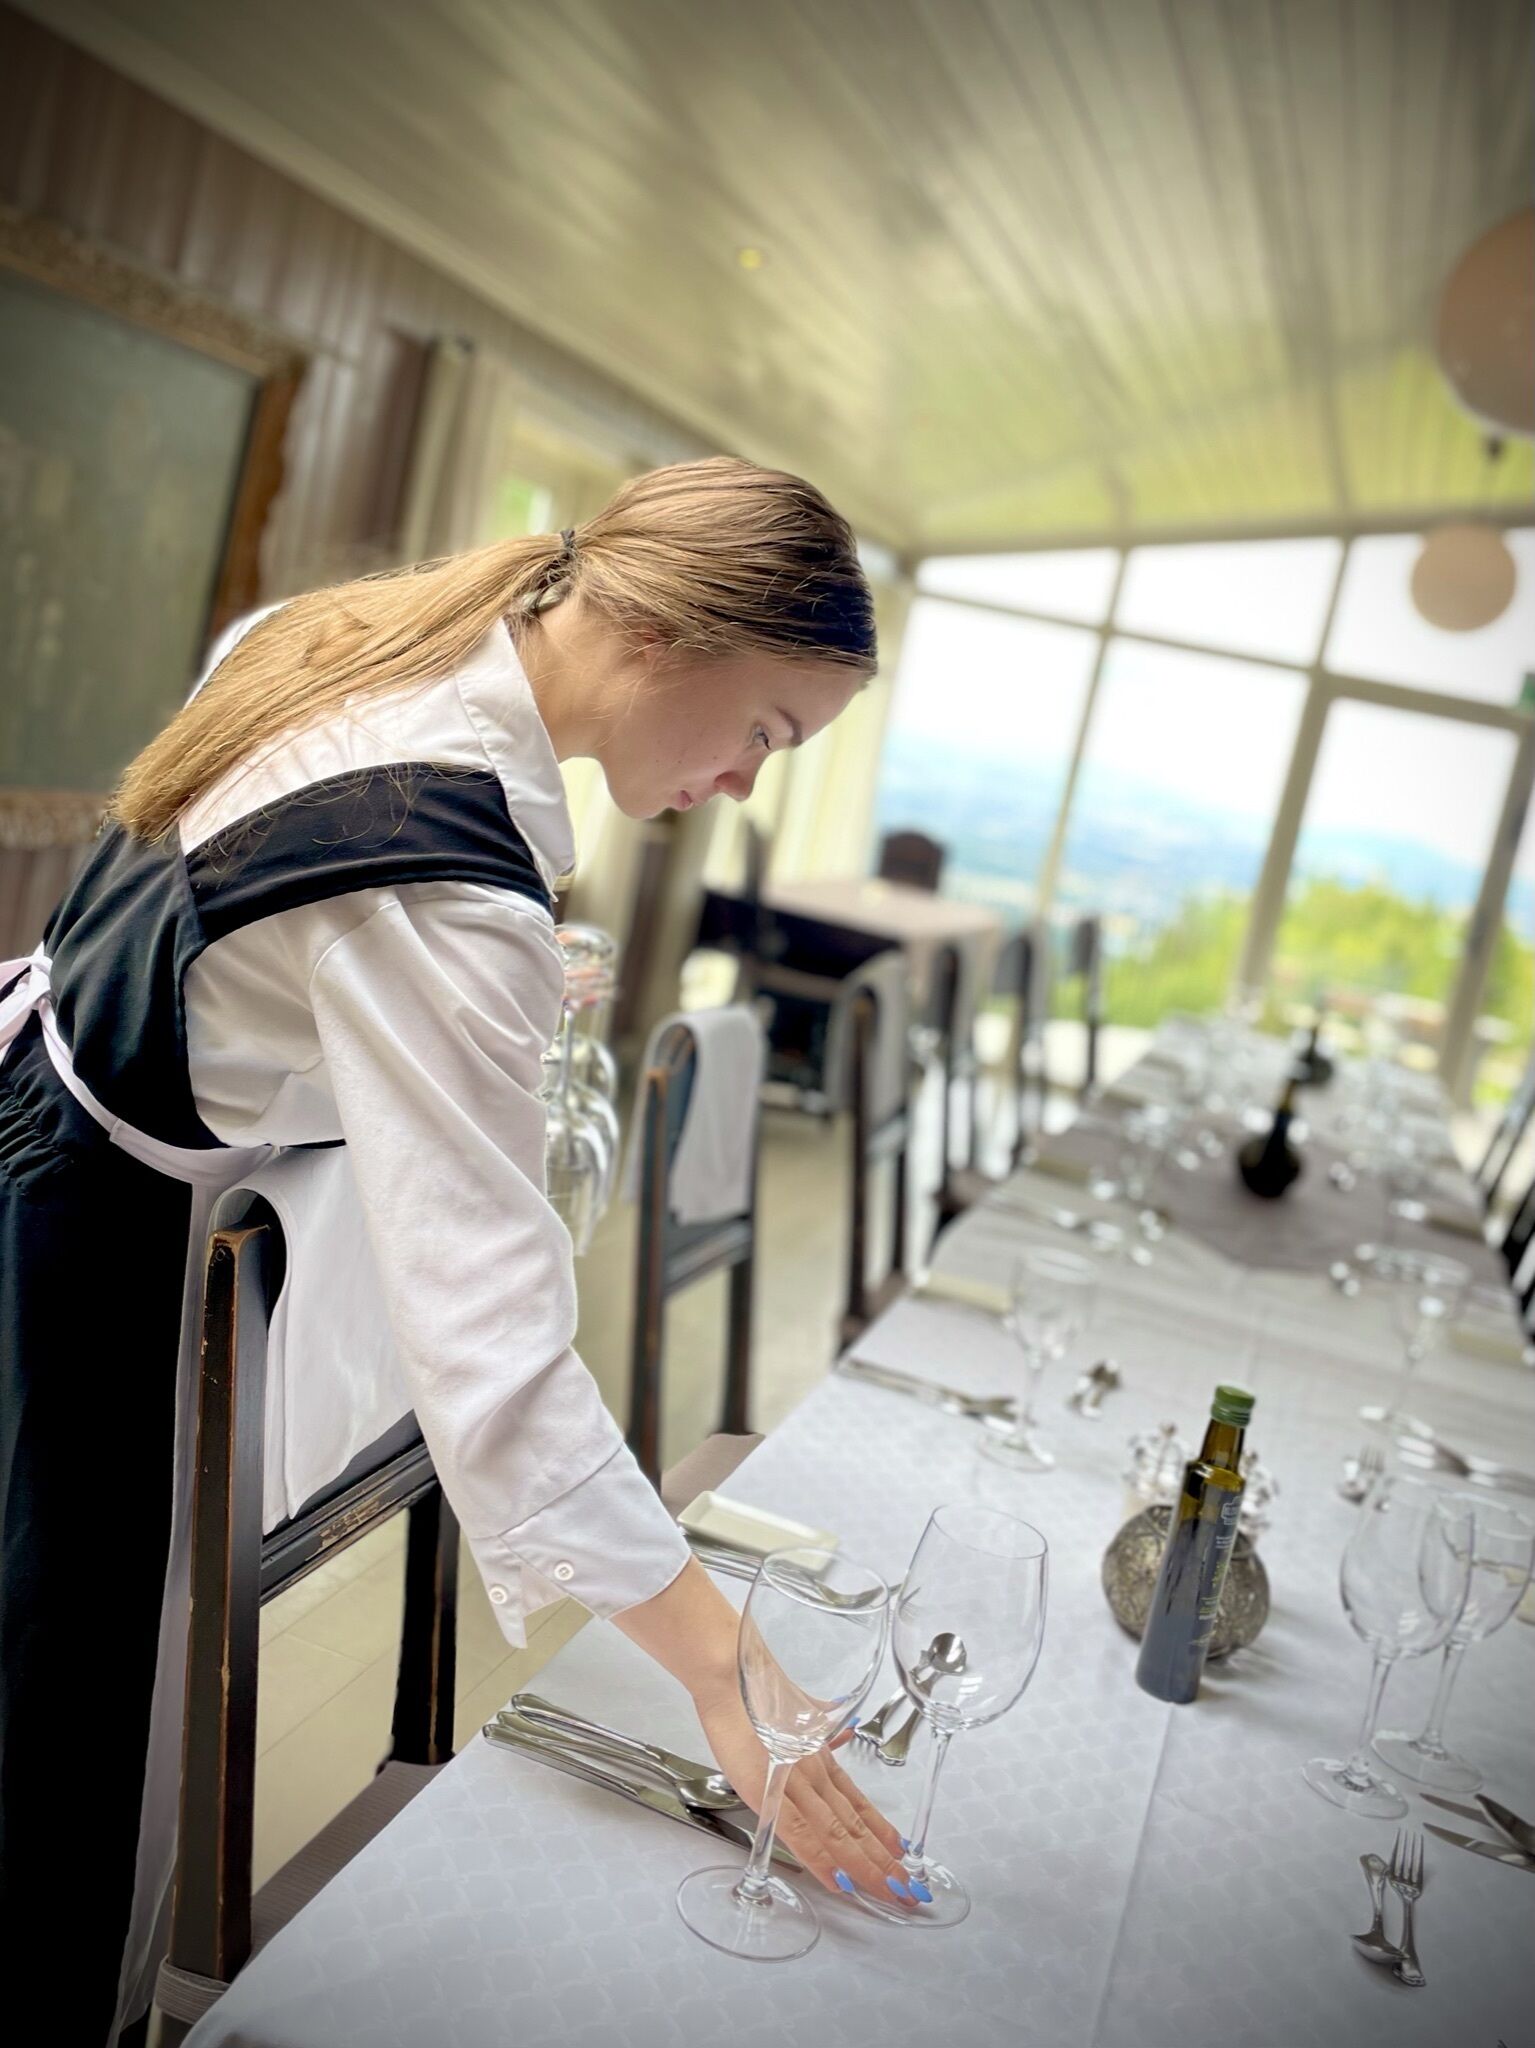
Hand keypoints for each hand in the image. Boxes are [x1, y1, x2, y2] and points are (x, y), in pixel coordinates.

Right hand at [692, 1683, 918, 1906]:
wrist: (728, 1674)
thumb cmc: (754, 1690)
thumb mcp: (798, 1709)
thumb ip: (821, 1725)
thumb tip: (842, 1727)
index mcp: (821, 1758)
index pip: (860, 1804)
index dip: (884, 1832)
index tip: (904, 1856)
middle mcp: (816, 1772)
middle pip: (856, 1826)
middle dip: (885, 1861)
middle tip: (912, 1890)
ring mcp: (796, 1781)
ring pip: (838, 1834)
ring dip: (866, 1867)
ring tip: (891, 1892)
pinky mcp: (769, 1790)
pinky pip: (801, 1833)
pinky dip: (822, 1861)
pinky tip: (840, 1882)